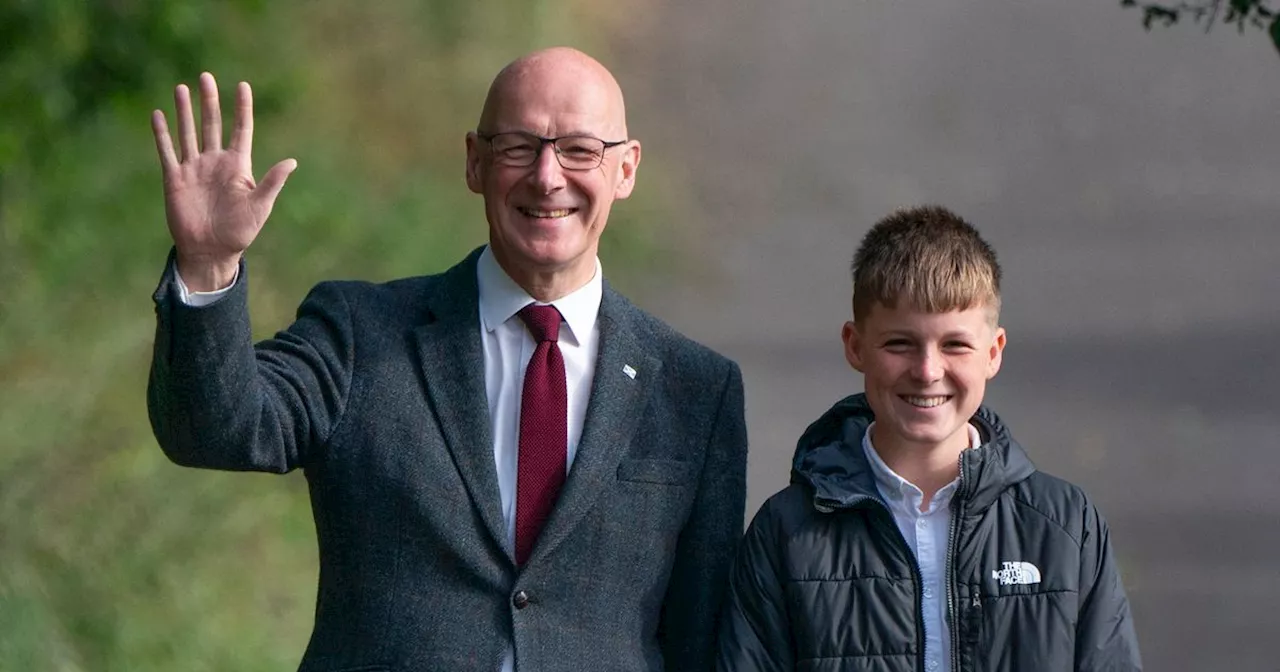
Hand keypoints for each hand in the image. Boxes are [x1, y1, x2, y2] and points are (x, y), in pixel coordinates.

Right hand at [152, 72, 296, 290]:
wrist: (212, 251)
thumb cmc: (240, 232)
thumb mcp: (260, 206)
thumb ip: (272, 182)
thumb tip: (292, 161)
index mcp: (238, 166)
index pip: (241, 130)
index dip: (242, 108)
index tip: (243, 85)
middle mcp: (215, 162)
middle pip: (212, 124)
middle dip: (209, 101)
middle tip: (205, 77)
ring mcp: (194, 168)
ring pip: (189, 132)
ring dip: (184, 111)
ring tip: (182, 87)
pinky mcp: (175, 179)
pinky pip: (168, 151)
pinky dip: (162, 133)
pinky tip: (158, 114)